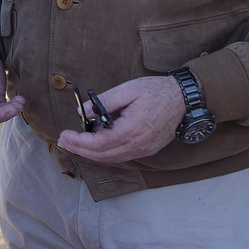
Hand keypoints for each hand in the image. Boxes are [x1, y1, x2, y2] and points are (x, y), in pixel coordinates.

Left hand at [55, 75, 184, 162]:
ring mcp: (143, 150)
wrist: (185, 100)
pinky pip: (121, 156)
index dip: (78, 142)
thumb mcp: (128, 89)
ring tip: (74, 144)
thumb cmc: (157, 91)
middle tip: (63, 141)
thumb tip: (82, 112)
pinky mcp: (147, 150)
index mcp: (131, 129)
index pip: (98, 143)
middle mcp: (138, 145)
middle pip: (101, 155)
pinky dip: (104, 154)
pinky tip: (95, 145)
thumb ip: (104, 101)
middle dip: (79, 149)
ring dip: (90, 154)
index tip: (64, 134)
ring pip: (111, 159)